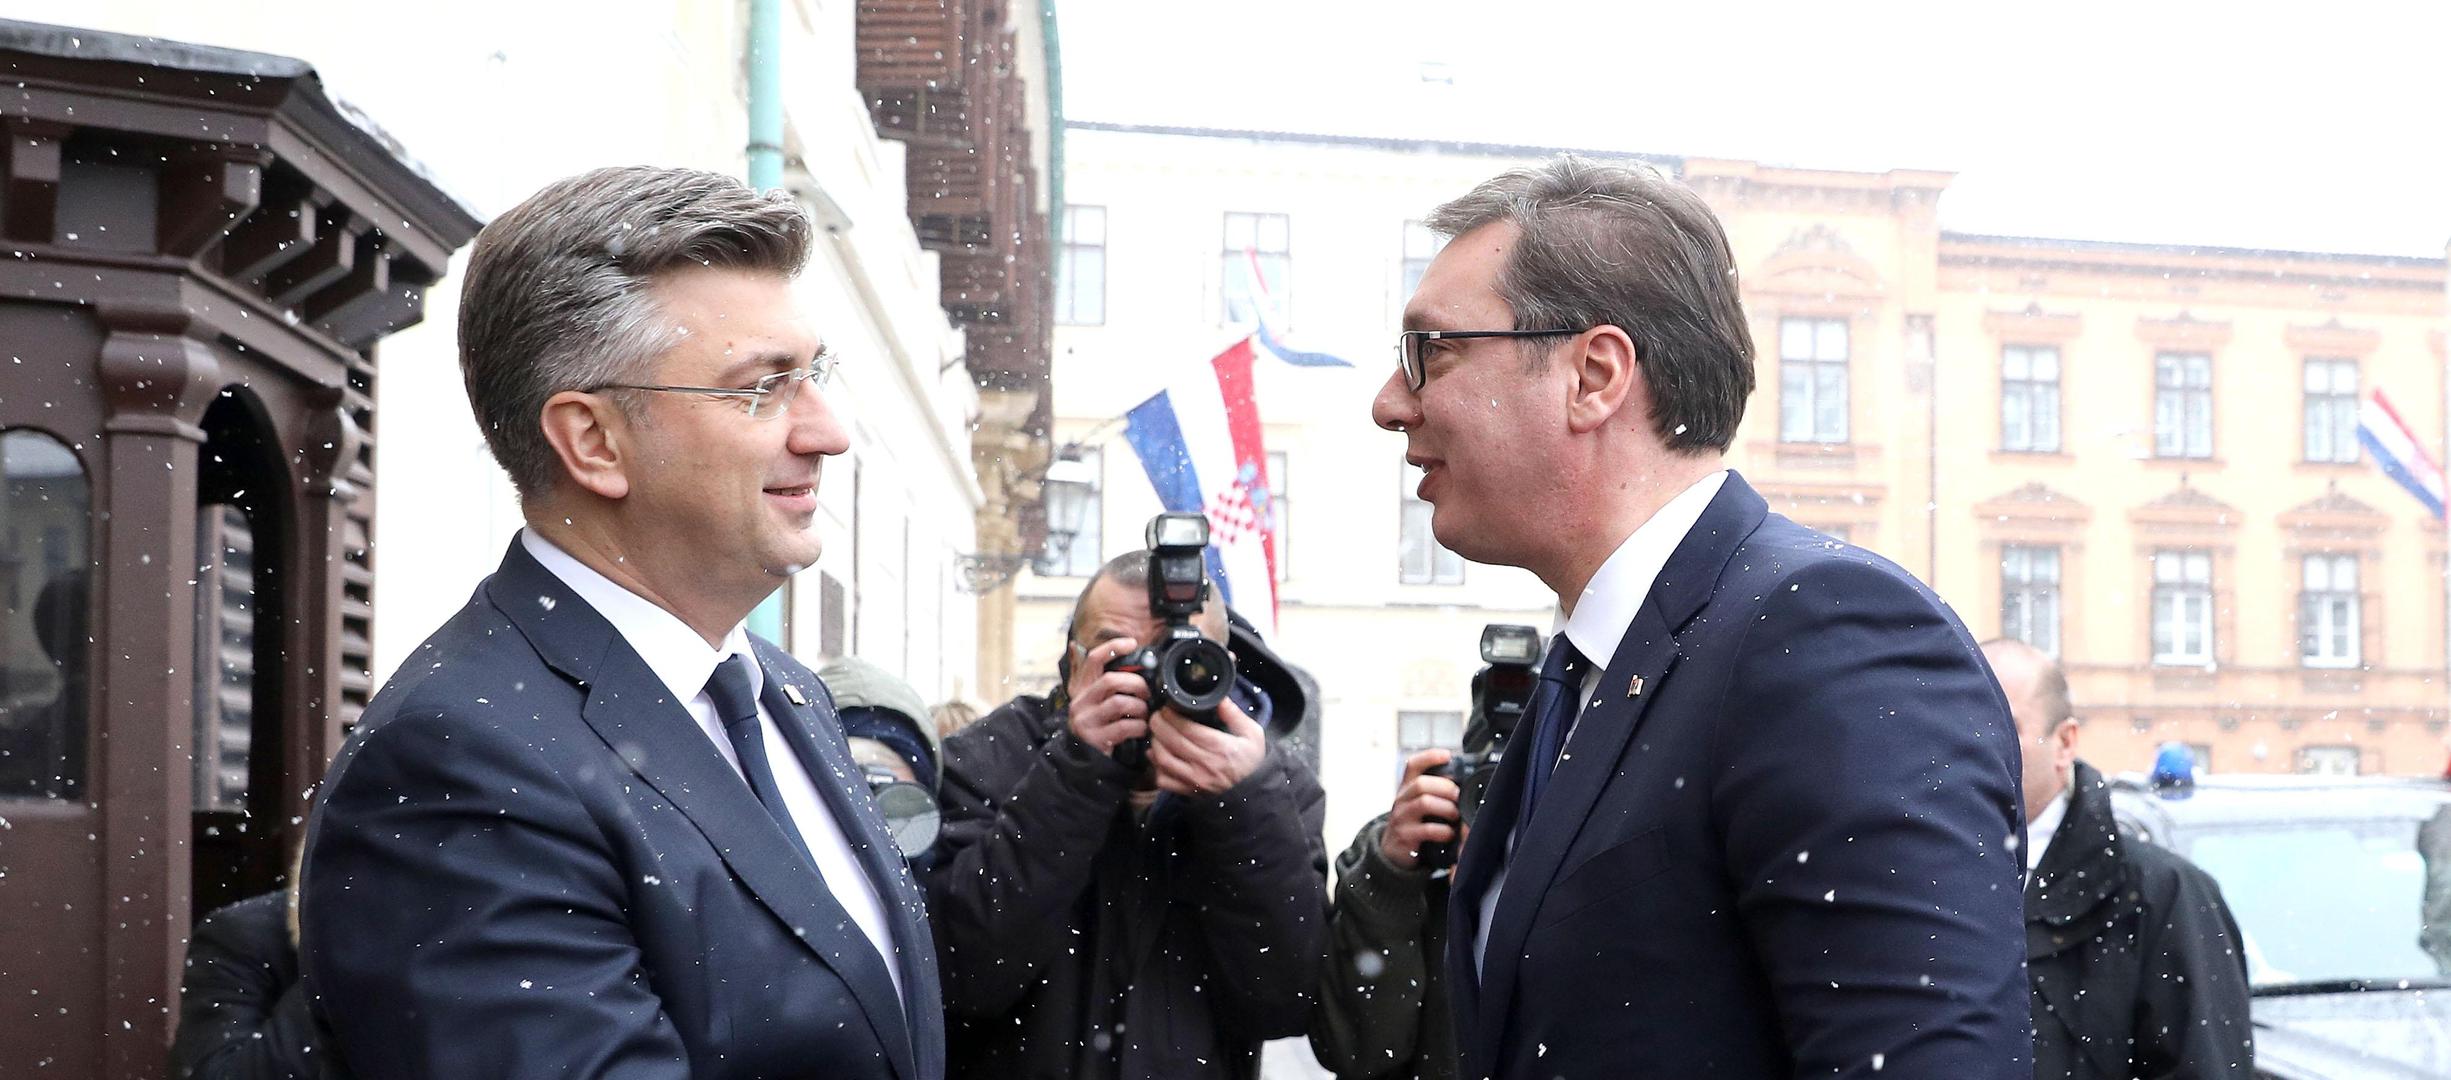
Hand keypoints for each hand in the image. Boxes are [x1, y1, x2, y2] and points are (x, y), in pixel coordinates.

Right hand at [1065, 638, 1151, 756]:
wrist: (1083, 760)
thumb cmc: (1095, 724)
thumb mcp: (1090, 699)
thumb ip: (1090, 676)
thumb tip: (1076, 646)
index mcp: (1081, 688)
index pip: (1094, 660)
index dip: (1113, 647)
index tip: (1132, 642)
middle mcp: (1080, 702)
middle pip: (1110, 680)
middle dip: (1136, 684)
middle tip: (1147, 692)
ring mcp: (1086, 721)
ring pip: (1119, 703)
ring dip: (1140, 708)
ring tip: (1145, 714)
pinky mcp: (1095, 739)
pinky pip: (1125, 726)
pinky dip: (1140, 727)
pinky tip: (1142, 730)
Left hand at [1147, 697, 1266, 796]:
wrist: (1253, 794)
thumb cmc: (1253, 763)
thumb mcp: (1252, 734)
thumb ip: (1235, 715)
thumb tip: (1219, 699)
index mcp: (1218, 747)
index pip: (1186, 728)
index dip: (1170, 716)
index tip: (1167, 708)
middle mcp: (1203, 763)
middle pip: (1170, 741)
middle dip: (1158, 725)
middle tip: (1156, 716)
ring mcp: (1194, 780)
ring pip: (1163, 760)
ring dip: (1154, 744)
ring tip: (1156, 733)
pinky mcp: (1188, 791)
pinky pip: (1163, 780)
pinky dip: (1156, 767)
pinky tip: (1158, 757)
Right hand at [1378, 749, 1461, 871]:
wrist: (1393, 852)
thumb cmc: (1414, 824)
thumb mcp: (1418, 804)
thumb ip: (1434, 792)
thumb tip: (1463, 782)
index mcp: (1407, 788)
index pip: (1413, 765)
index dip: (1430, 757)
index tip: (1447, 755)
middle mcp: (1402, 799)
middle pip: (1421, 783)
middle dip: (1445, 787)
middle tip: (1458, 795)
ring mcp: (1401, 818)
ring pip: (1424, 802)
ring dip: (1446, 808)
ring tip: (1455, 815)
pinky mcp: (1405, 836)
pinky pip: (1426, 829)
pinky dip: (1443, 830)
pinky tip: (1449, 833)